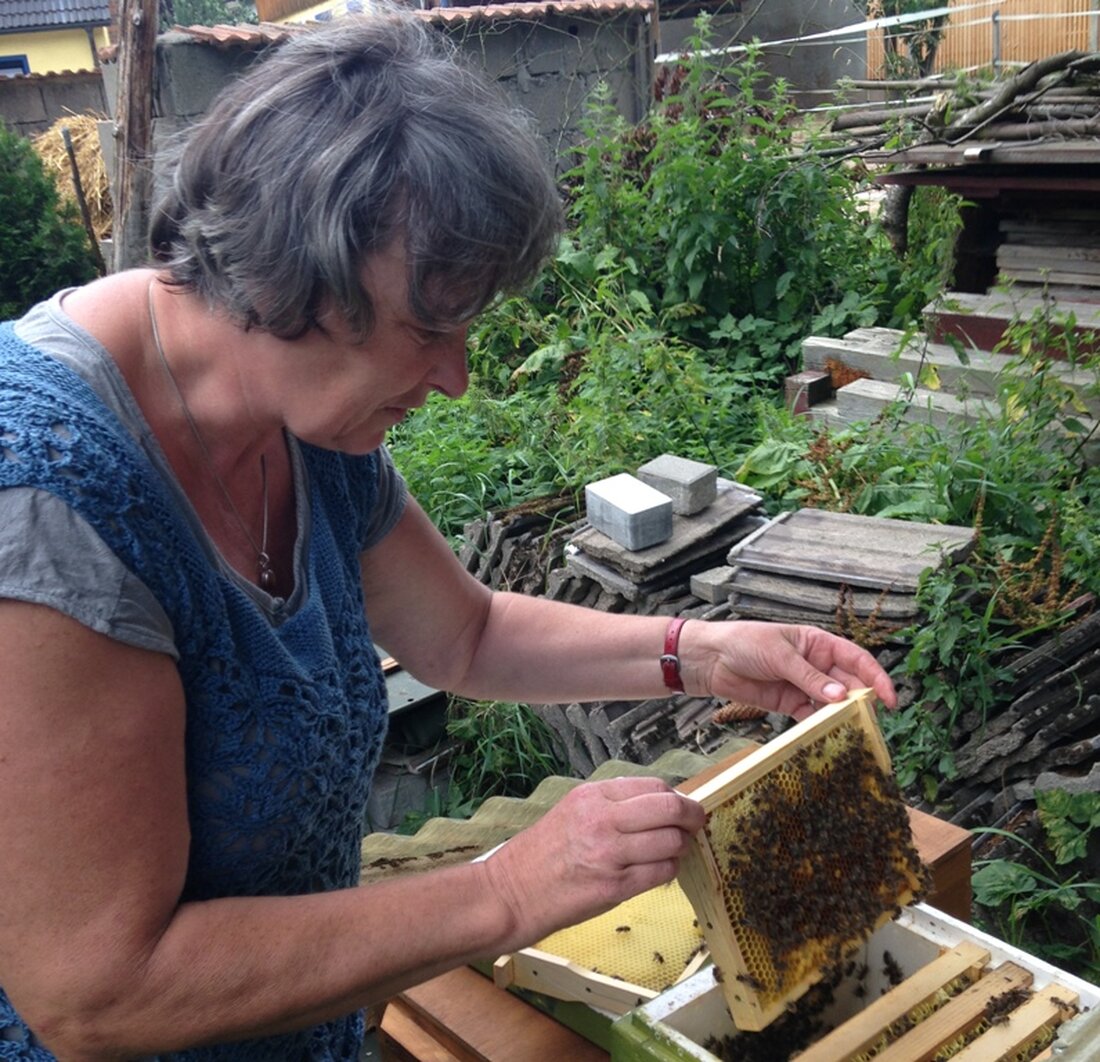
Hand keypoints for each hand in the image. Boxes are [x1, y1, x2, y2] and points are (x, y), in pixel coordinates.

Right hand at [482, 777, 704, 950]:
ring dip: (681, 847)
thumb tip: (659, 804)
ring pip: (672, 842)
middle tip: (696, 825)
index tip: (682, 808)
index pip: (655, 786)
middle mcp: (603, 819)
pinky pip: (661, 873)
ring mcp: (610, 854)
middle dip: (693, 817)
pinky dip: (668, 871)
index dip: (677, 798)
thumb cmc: (542, 853)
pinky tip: (658, 871)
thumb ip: (614, 805)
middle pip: (670, 809)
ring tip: (673, 851)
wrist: (512, 892)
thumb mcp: (573, 810)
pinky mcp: (615, 888)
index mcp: (593, 795)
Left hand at [687, 620, 896, 720]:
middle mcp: (816, 664)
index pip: (856, 659)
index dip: (876, 677)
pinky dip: (820, 726)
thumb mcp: (779, 655)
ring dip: (842, 717)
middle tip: (870, 723)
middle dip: (861, 702)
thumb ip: (808, 677)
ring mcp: (803, 685)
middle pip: (848, 684)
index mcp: (818, 643)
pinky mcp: (789, 703)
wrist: (710, 659)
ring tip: (852, 733)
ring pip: (832, 704)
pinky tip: (826, 736)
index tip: (889, 699)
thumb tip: (840, 697)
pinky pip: (812, 716)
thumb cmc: (744, 643)